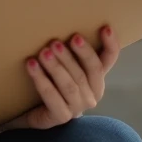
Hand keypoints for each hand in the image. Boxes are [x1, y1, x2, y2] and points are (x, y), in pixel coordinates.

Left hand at [6, 26, 120, 130]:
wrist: (31, 111)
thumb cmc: (50, 83)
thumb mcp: (62, 65)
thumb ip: (68, 50)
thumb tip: (61, 25)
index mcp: (97, 78)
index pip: (109, 60)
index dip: (110, 45)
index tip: (105, 28)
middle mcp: (92, 94)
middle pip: (88, 72)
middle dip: (75, 55)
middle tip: (57, 41)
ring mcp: (78, 108)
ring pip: (70, 85)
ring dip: (56, 67)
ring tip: (44, 52)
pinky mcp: (61, 117)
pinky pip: (52, 97)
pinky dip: (41, 80)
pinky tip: (31, 65)